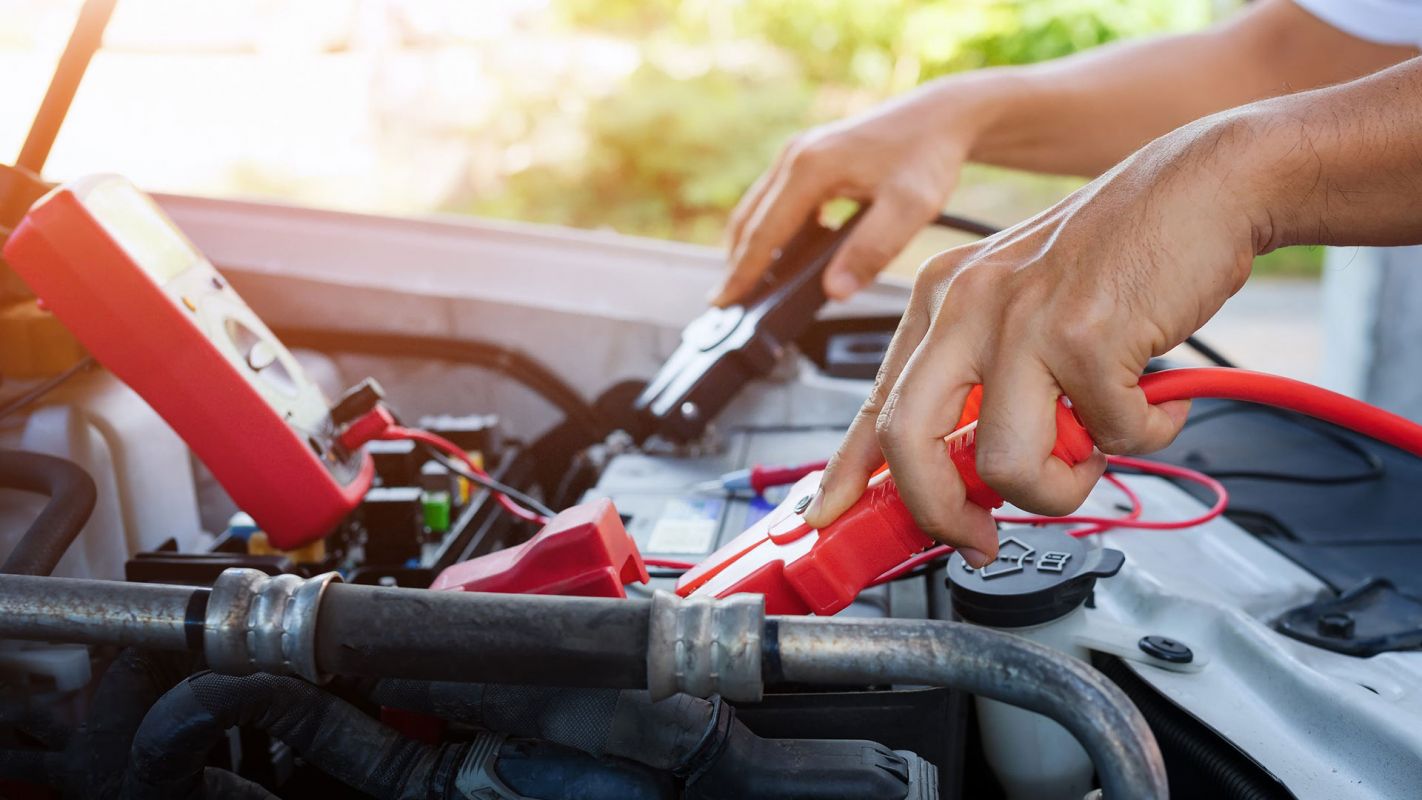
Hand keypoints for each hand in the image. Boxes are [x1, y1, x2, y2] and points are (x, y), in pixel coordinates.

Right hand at [713, 79, 989, 306]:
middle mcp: (795, 155)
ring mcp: (799, 151)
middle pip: (750, 219)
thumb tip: (833, 291)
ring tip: (747, 285)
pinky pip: (776, 198)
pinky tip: (782, 255)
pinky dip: (769, 228)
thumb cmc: (929, 157)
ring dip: (749, 246)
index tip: (724, 303)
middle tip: (727, 303)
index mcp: (810, 168)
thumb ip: (872, 250)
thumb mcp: (910, 208)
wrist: (943, 115)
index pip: (764, 233)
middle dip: (736, 263)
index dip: (743, 272)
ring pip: (758, 207)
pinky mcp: (810, 154)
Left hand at [802, 115, 1265, 564]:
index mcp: (942, 298)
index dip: (847, 471)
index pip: (876, 401)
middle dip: (939, 513)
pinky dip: (1145, 433)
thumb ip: (986, 376)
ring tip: (1100, 449)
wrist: (1206, 184)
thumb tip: (970, 471)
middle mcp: (967, 304)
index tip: (825, 515)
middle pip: (909, 442)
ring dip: (1063, 486)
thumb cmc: (1121, 253)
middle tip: (978, 538)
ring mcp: (1023, 319)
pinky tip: (1158, 397)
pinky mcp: (1086, 335)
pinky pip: (1109, 438)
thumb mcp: (1023, 302)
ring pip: (1006, 463)